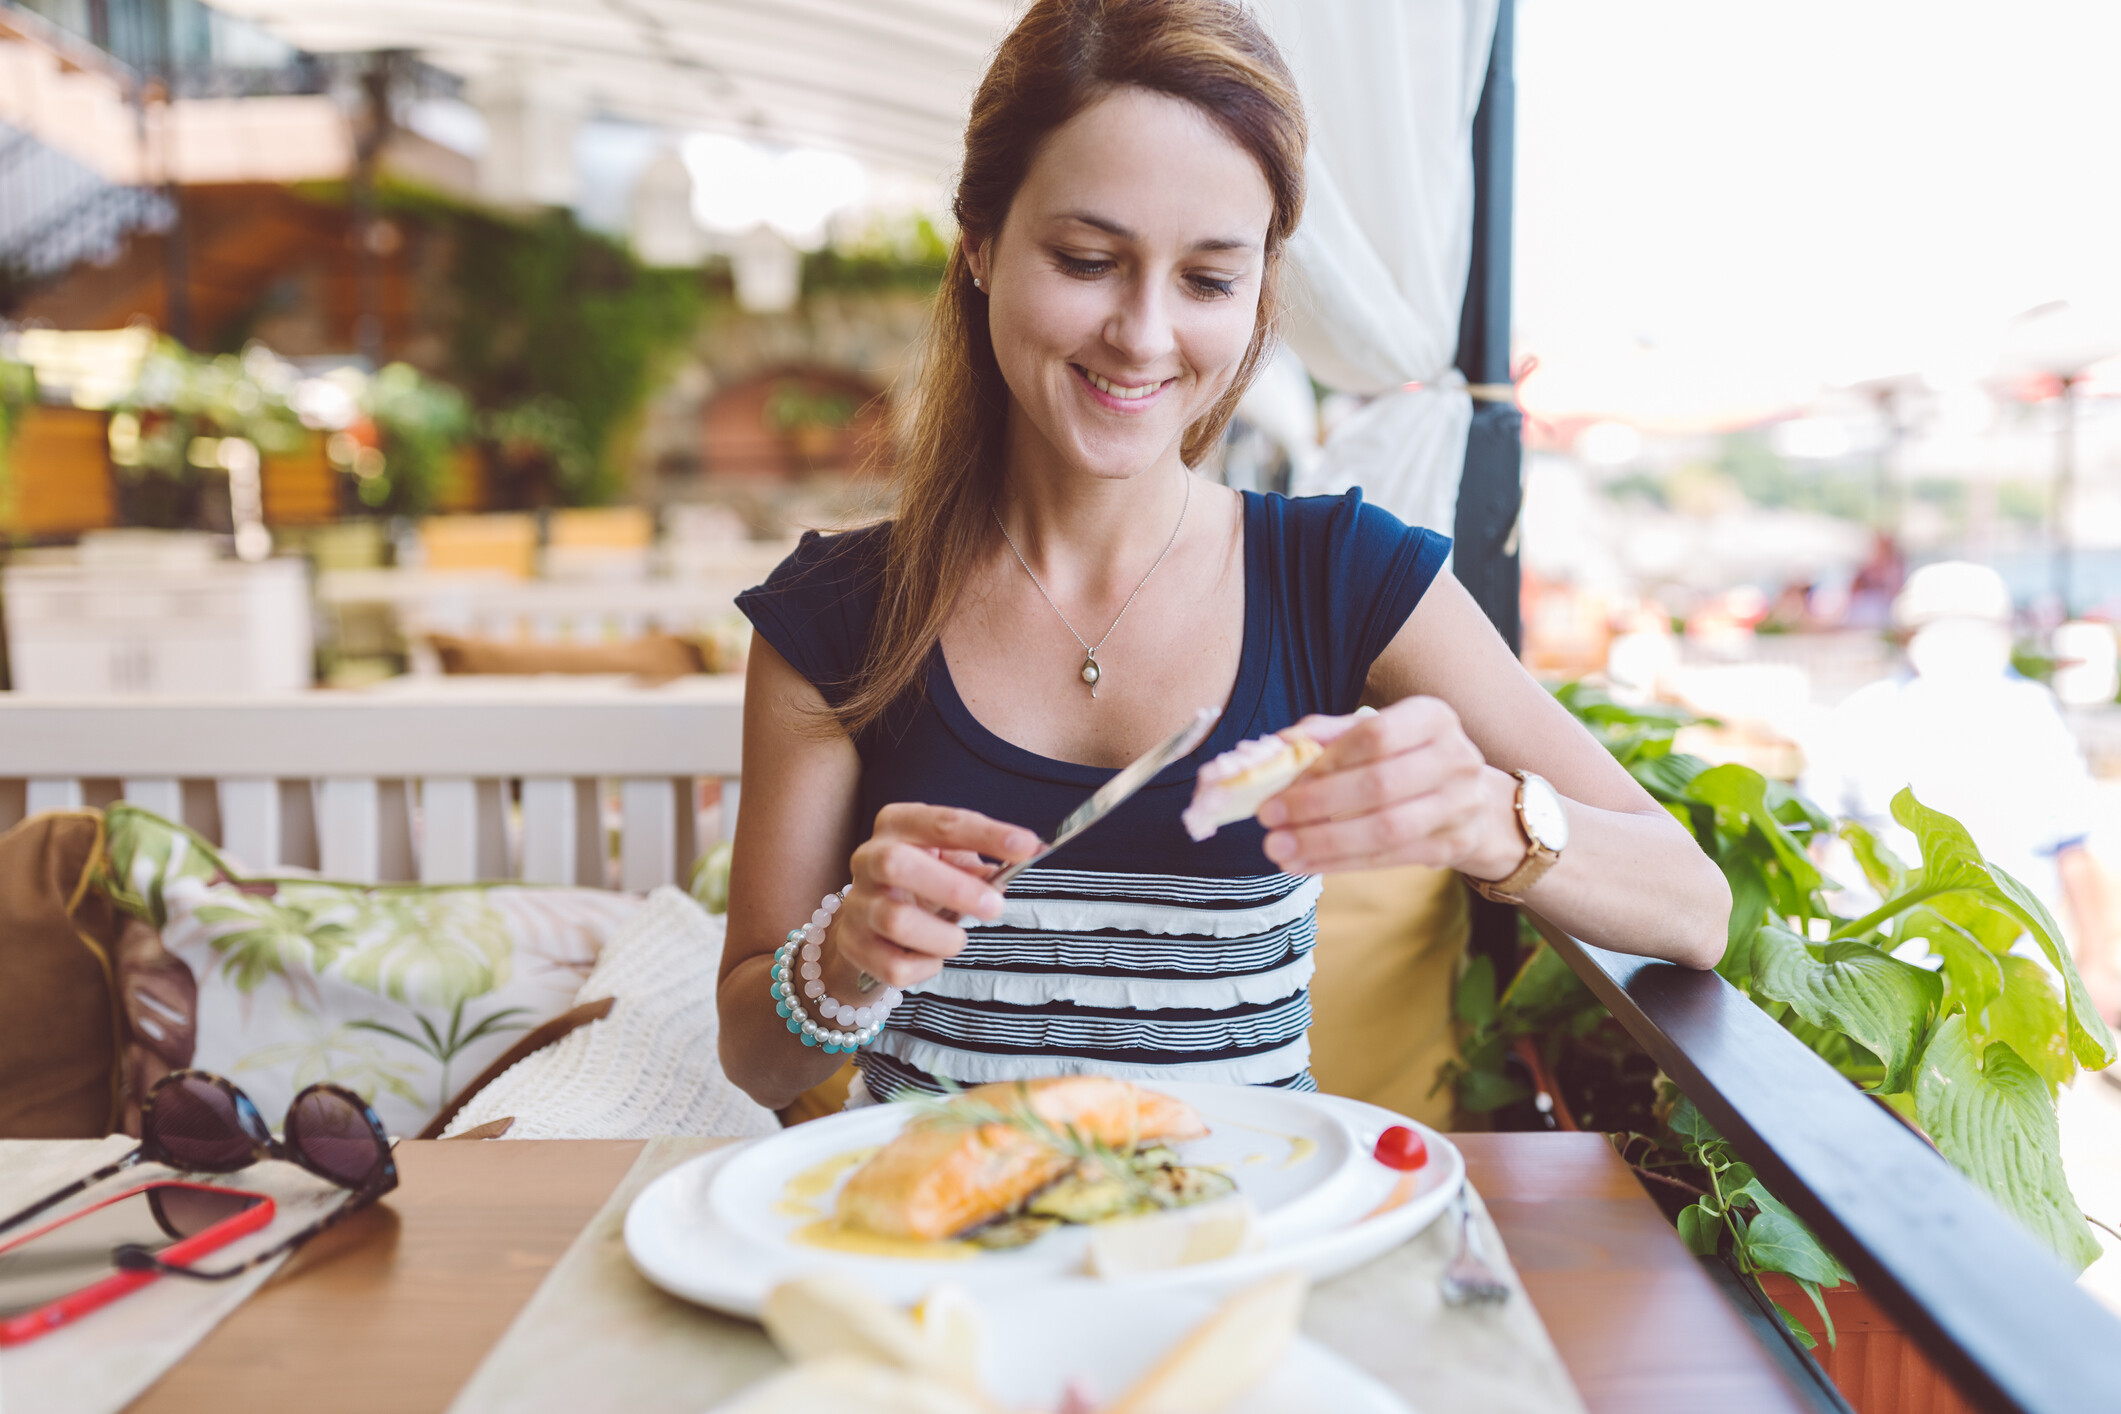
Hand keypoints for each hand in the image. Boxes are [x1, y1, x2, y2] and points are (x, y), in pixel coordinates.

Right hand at [834, 804, 1041, 989]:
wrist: (869, 920)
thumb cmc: (921, 883)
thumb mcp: (949, 862)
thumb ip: (981, 863)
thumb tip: (1027, 856)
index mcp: (897, 826)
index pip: (942, 823)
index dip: (987, 834)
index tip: (1027, 846)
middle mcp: (868, 858)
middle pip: (899, 864)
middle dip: (954, 887)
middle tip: (994, 906)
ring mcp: (856, 903)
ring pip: (895, 920)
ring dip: (942, 935)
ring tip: (958, 938)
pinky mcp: (852, 945)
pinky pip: (894, 965)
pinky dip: (925, 966)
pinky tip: (931, 957)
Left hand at [1255, 698, 1521, 876]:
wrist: (1471, 799)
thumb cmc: (1408, 758)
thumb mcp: (1379, 732)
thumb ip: (1329, 735)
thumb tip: (1279, 745)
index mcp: (1433, 718)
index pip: (1376, 735)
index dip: (1327, 760)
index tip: (1282, 781)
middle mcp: (1456, 758)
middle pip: (1379, 784)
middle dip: (1316, 804)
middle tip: (1268, 817)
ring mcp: (1461, 806)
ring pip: (1385, 829)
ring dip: (1324, 841)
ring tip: (1278, 849)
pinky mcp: (1452, 846)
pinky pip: (1388, 859)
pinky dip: (1339, 863)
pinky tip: (1302, 864)